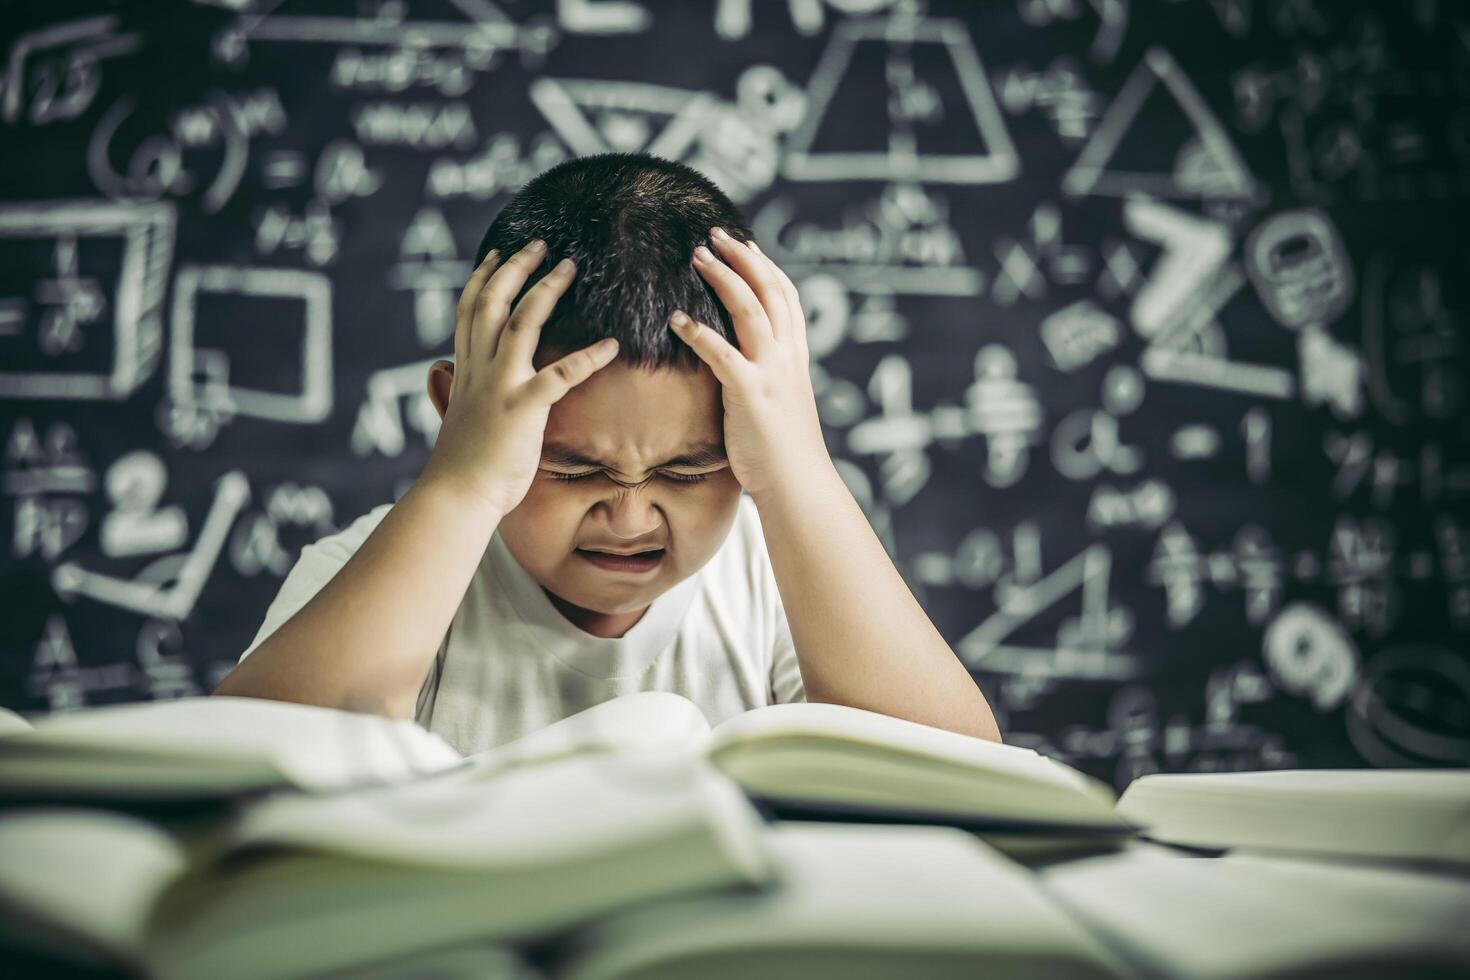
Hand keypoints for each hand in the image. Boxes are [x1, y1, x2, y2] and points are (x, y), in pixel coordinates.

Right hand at [421, 240, 620, 518]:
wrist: (458, 495)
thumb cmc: (463, 464)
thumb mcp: (456, 416)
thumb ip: (451, 390)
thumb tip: (440, 373)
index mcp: (465, 369)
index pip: (471, 310)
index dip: (483, 278)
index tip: (498, 254)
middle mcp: (479, 369)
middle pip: (494, 302)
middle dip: (516, 268)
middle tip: (541, 243)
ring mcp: (500, 385)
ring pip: (522, 323)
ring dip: (547, 290)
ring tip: (571, 267)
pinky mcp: (523, 408)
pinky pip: (561, 375)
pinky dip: (587, 358)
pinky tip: (612, 344)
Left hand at [670, 228, 830, 500]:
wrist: (797, 483)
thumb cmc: (782, 451)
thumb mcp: (781, 403)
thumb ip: (767, 378)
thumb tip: (746, 368)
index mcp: (795, 357)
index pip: (785, 297)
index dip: (766, 267)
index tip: (746, 245)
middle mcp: (786, 357)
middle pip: (768, 291)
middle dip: (742, 257)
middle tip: (715, 234)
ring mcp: (770, 372)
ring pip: (749, 310)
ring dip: (722, 278)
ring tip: (696, 256)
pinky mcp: (750, 393)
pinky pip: (721, 353)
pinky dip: (698, 332)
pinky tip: (675, 318)